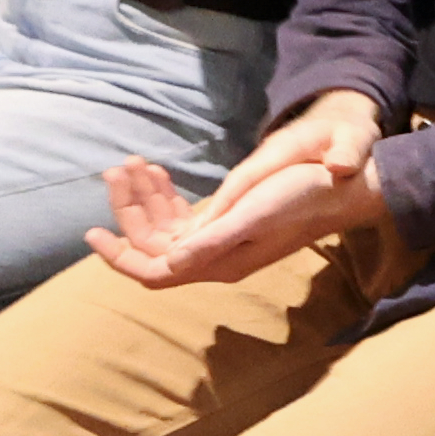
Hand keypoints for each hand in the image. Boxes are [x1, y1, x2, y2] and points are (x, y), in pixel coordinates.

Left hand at [83, 89, 381, 288]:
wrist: (342, 189)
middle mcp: (214, 257)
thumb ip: (212, 239)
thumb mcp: (255, 213)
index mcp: (217, 262)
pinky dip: (165, 195)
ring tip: (132, 163)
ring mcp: (220, 241)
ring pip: (165, 228)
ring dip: (144, 199)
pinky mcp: (229, 224)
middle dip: (127, 211)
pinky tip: (158, 171)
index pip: (154, 272)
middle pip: (152, 245)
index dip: (118, 257)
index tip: (91, 231)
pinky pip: (184, 216)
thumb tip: (166, 262)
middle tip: (115, 170)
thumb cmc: (302, 198)